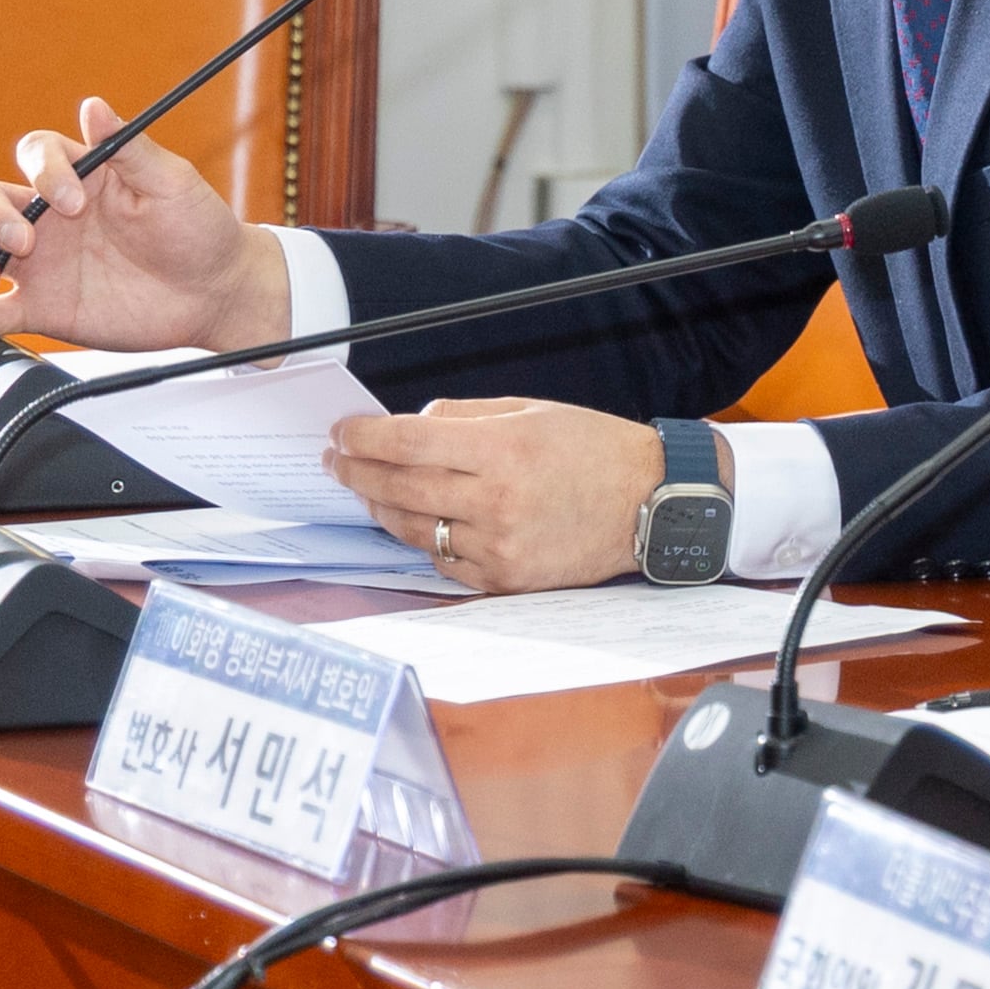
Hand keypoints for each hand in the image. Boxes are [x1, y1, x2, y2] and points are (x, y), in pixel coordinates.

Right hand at [0, 98, 286, 357]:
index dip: (44, 171)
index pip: (35, 154)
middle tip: (26, 242)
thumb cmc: (199, 229)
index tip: (74, 200)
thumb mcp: (172, 183)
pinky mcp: (40, 306)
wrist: (217, 292)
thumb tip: (93, 106)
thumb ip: (129, 148)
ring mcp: (39, 263)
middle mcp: (48, 217)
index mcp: (80, 179)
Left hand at [326, 398, 672, 591]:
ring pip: (412, 528)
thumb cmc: (597, 451)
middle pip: (399, 487)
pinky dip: (424, 539)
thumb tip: (413, 425)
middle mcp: (498, 500)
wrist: (651, 503)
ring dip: (380, 507)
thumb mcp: (534, 411)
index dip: (364, 437)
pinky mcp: (505, 577)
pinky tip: (417, 521)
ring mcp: (500, 544)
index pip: (408, 442)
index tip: (343, 433)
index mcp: (504, 449)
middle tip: (337, 461)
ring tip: (367, 491)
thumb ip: (467, 416)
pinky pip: (443, 560)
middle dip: (356, 472)